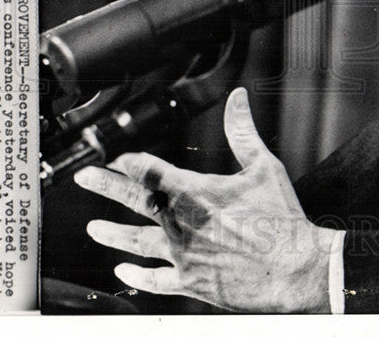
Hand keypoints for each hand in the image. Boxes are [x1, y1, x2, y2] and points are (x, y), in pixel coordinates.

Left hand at [73, 87, 339, 311]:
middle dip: (107, 186)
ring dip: (112, 233)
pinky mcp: (190, 282)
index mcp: (196, 192)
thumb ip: (243, 130)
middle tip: (85, 177)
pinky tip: (121, 271)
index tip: (118, 156)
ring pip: (136, 242)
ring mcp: (182, 255)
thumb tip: (237, 97)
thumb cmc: (281, 218)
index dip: (132, 161)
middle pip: (134, 201)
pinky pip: (155, 280)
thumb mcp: (264, 166)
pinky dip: (136, 276)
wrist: (293, 269)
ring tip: (93, 227)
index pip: (151, 171)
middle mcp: (181, 223)